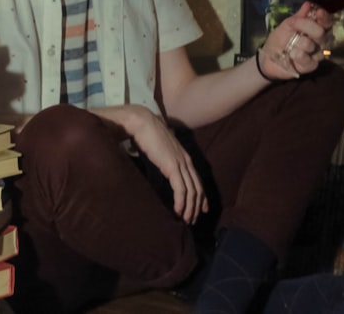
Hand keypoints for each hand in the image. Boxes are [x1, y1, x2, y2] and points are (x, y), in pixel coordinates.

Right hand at [128, 107, 208, 223]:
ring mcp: (181, 163)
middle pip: (197, 188)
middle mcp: (186, 161)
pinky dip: (181, 202)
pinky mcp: (172, 166)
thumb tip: (162, 169)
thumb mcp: (160, 150)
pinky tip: (178, 211)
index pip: (197, 180)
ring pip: (191, 191)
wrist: (142, 123)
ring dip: (189, 208)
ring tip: (185, 220)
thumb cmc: (147, 135)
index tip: (201, 209)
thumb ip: (165, 160)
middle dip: (196, 206)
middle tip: (192, 220)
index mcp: (184, 157)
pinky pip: (181, 189)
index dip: (201, 196)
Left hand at [262, 1, 330, 78]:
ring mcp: (317, 54)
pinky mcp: (311, 66)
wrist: (268, 57)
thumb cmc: (279, 39)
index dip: (324, 17)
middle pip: (322, 33)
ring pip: (313, 46)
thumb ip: (299, 16)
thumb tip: (308, 4)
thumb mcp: (287, 25)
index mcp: (315, 28)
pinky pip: (308, 60)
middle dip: (308, 30)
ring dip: (298, 44)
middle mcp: (320, 40)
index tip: (319, 12)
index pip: (327, 21)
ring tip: (289, 46)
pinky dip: (298, 56)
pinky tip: (292, 55)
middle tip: (298, 32)